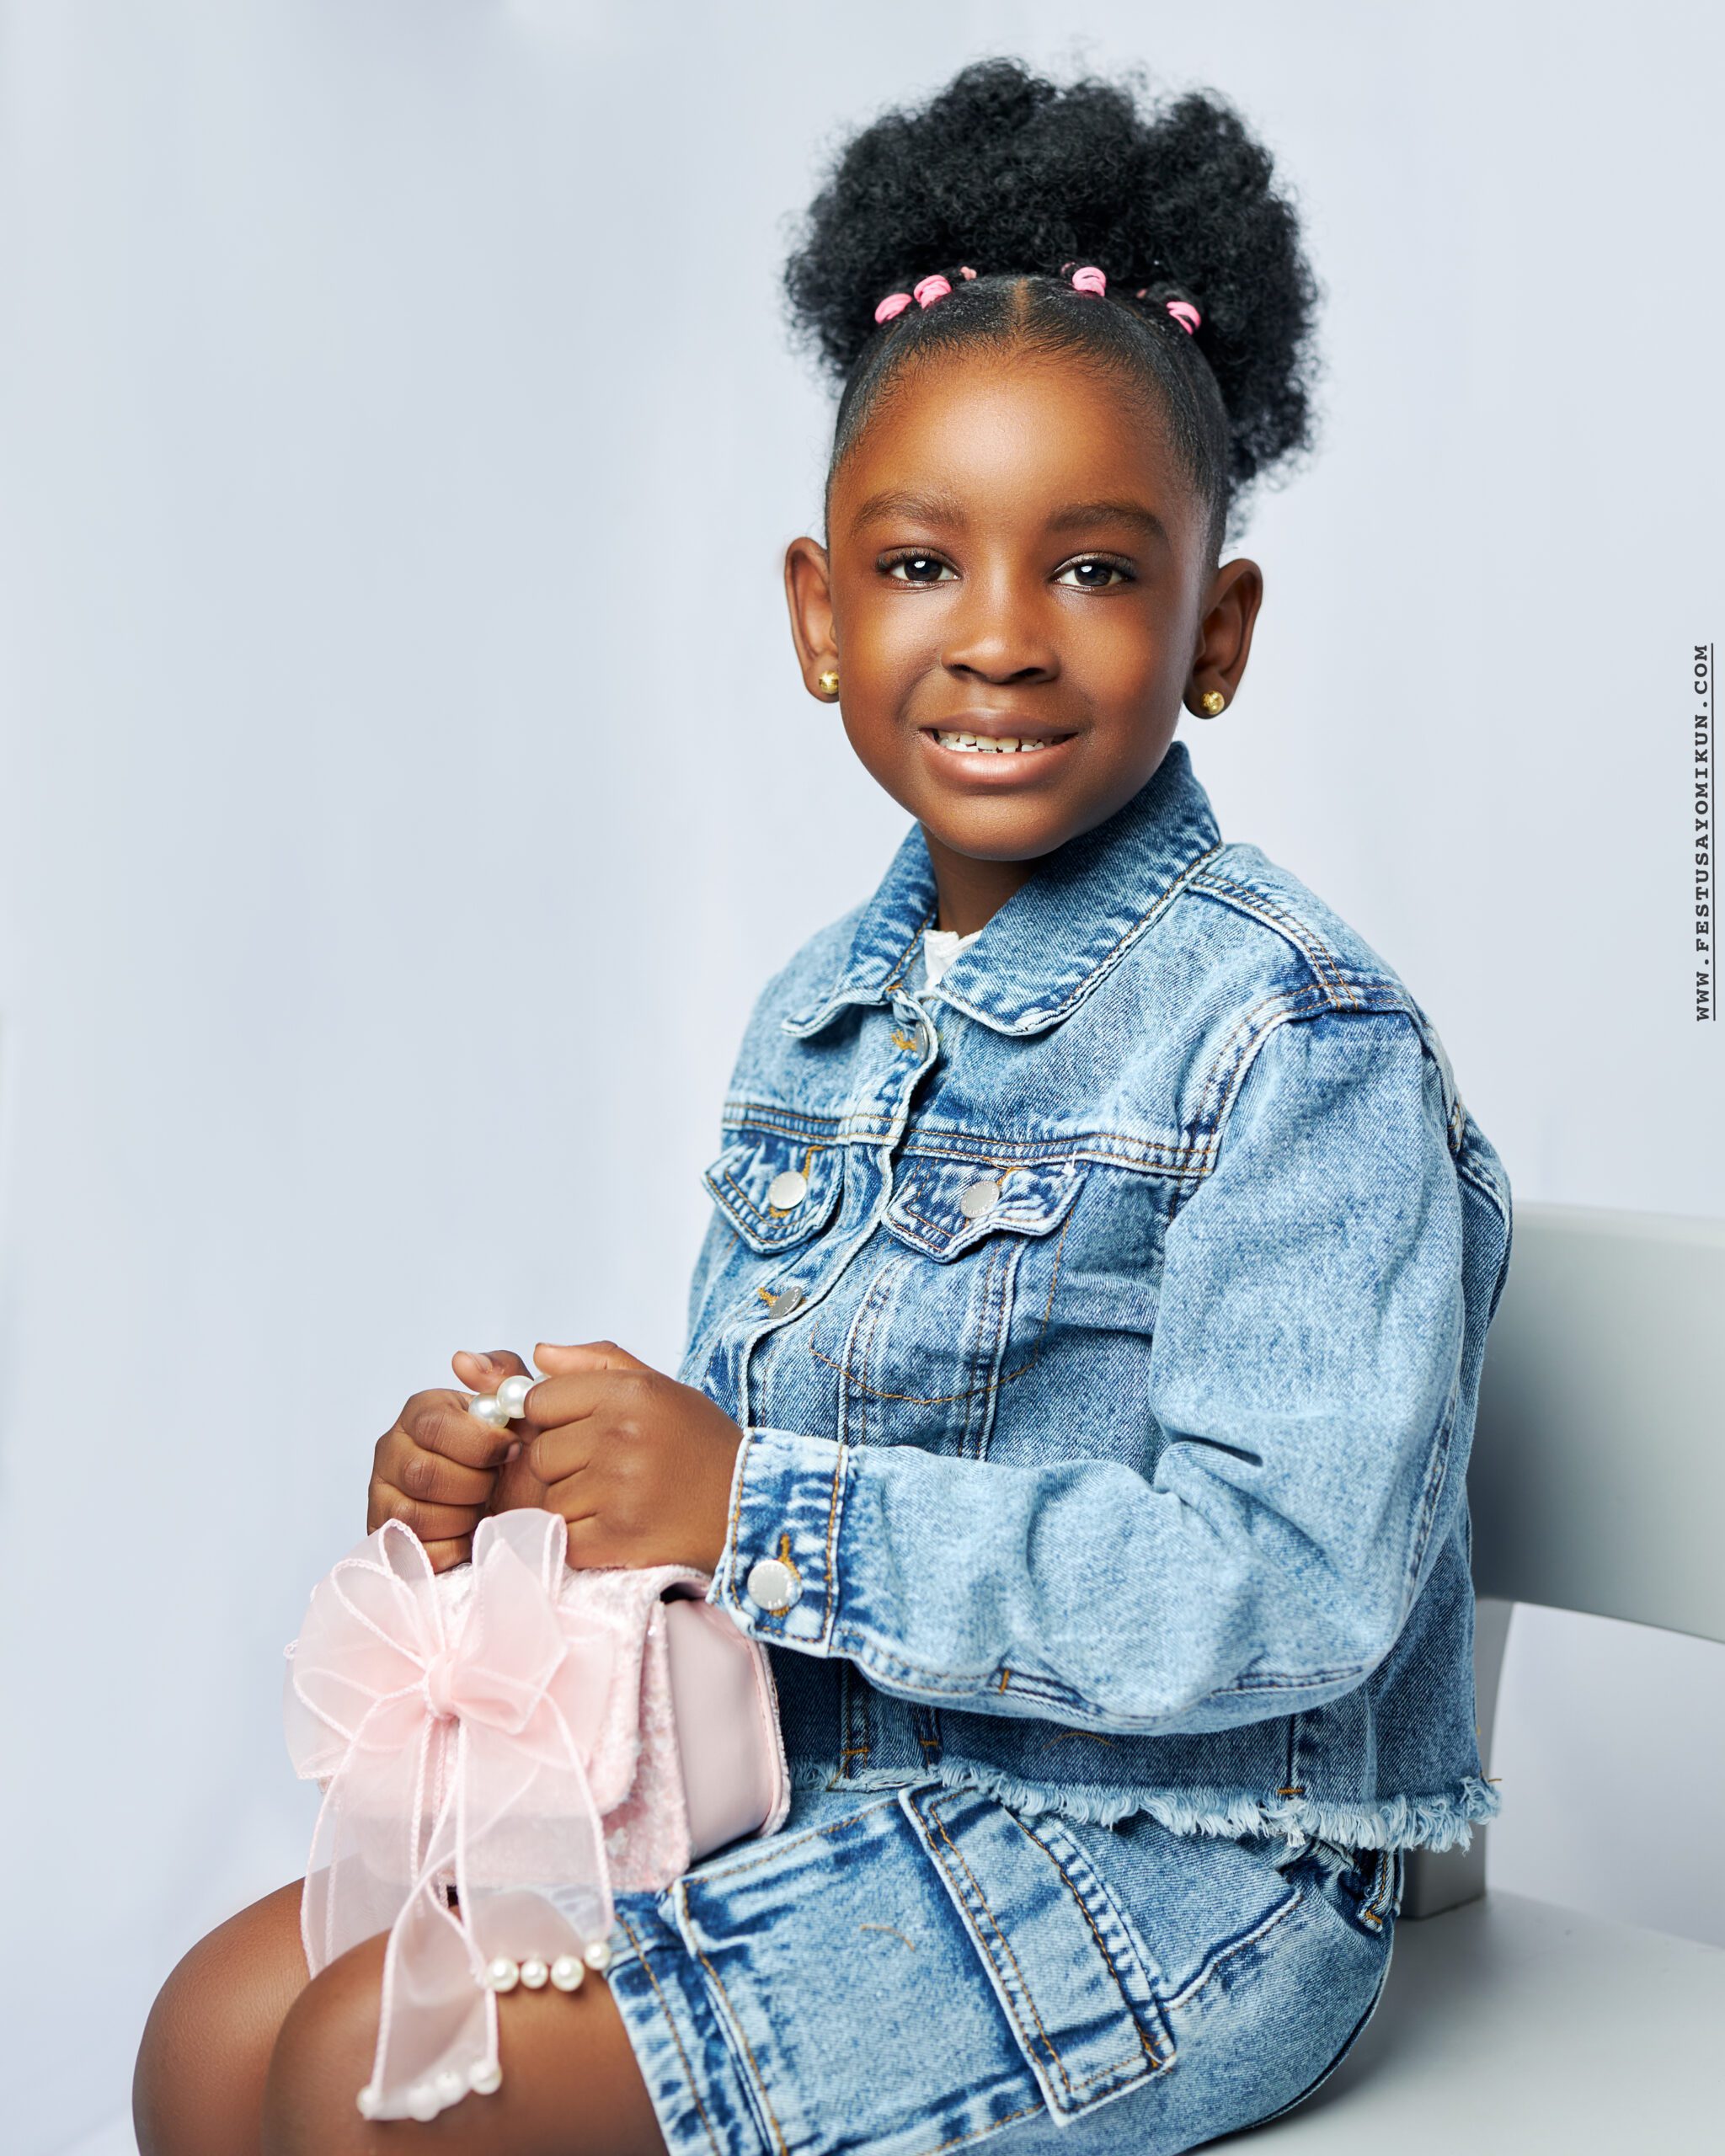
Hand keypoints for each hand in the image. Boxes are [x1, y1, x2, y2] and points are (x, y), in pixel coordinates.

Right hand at [366, 1348, 530, 1571]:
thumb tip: (462, 1361)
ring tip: (480, 1508)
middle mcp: (391, 1449)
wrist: (512, 1510)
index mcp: (422, 1412)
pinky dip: (449, 1549)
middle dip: (474, 1485)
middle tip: (494, 1484)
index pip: (436, 1426)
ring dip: (462, 1517)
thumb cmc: (514, 1457)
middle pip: (423, 1474)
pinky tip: (467, 1535)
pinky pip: (413, 1550)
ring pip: (414, 1515)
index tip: (512, 1451)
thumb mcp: (521, 1411)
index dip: (480, 1444)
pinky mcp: (384, 1536)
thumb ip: (504, 1376)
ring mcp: (381, 1494)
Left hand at [515, 1340, 743, 1575]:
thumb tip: (539, 1355)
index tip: (576, 1430)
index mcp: (631, 1392)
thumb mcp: (659, 1387)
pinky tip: (612, 1528)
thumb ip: (596, 1362)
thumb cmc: (700, 1444)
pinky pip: (564, 1539)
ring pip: (550, 1499)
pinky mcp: (619, 1536)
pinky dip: (581, 1540)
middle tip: (604, 1469)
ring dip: (574, 1505)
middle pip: (540, 1453)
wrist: (747, 1505)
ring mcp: (618, 1488)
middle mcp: (621, 1436)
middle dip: (563, 1465)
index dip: (551, 1417)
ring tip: (616, 1499)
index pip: (539, 1401)